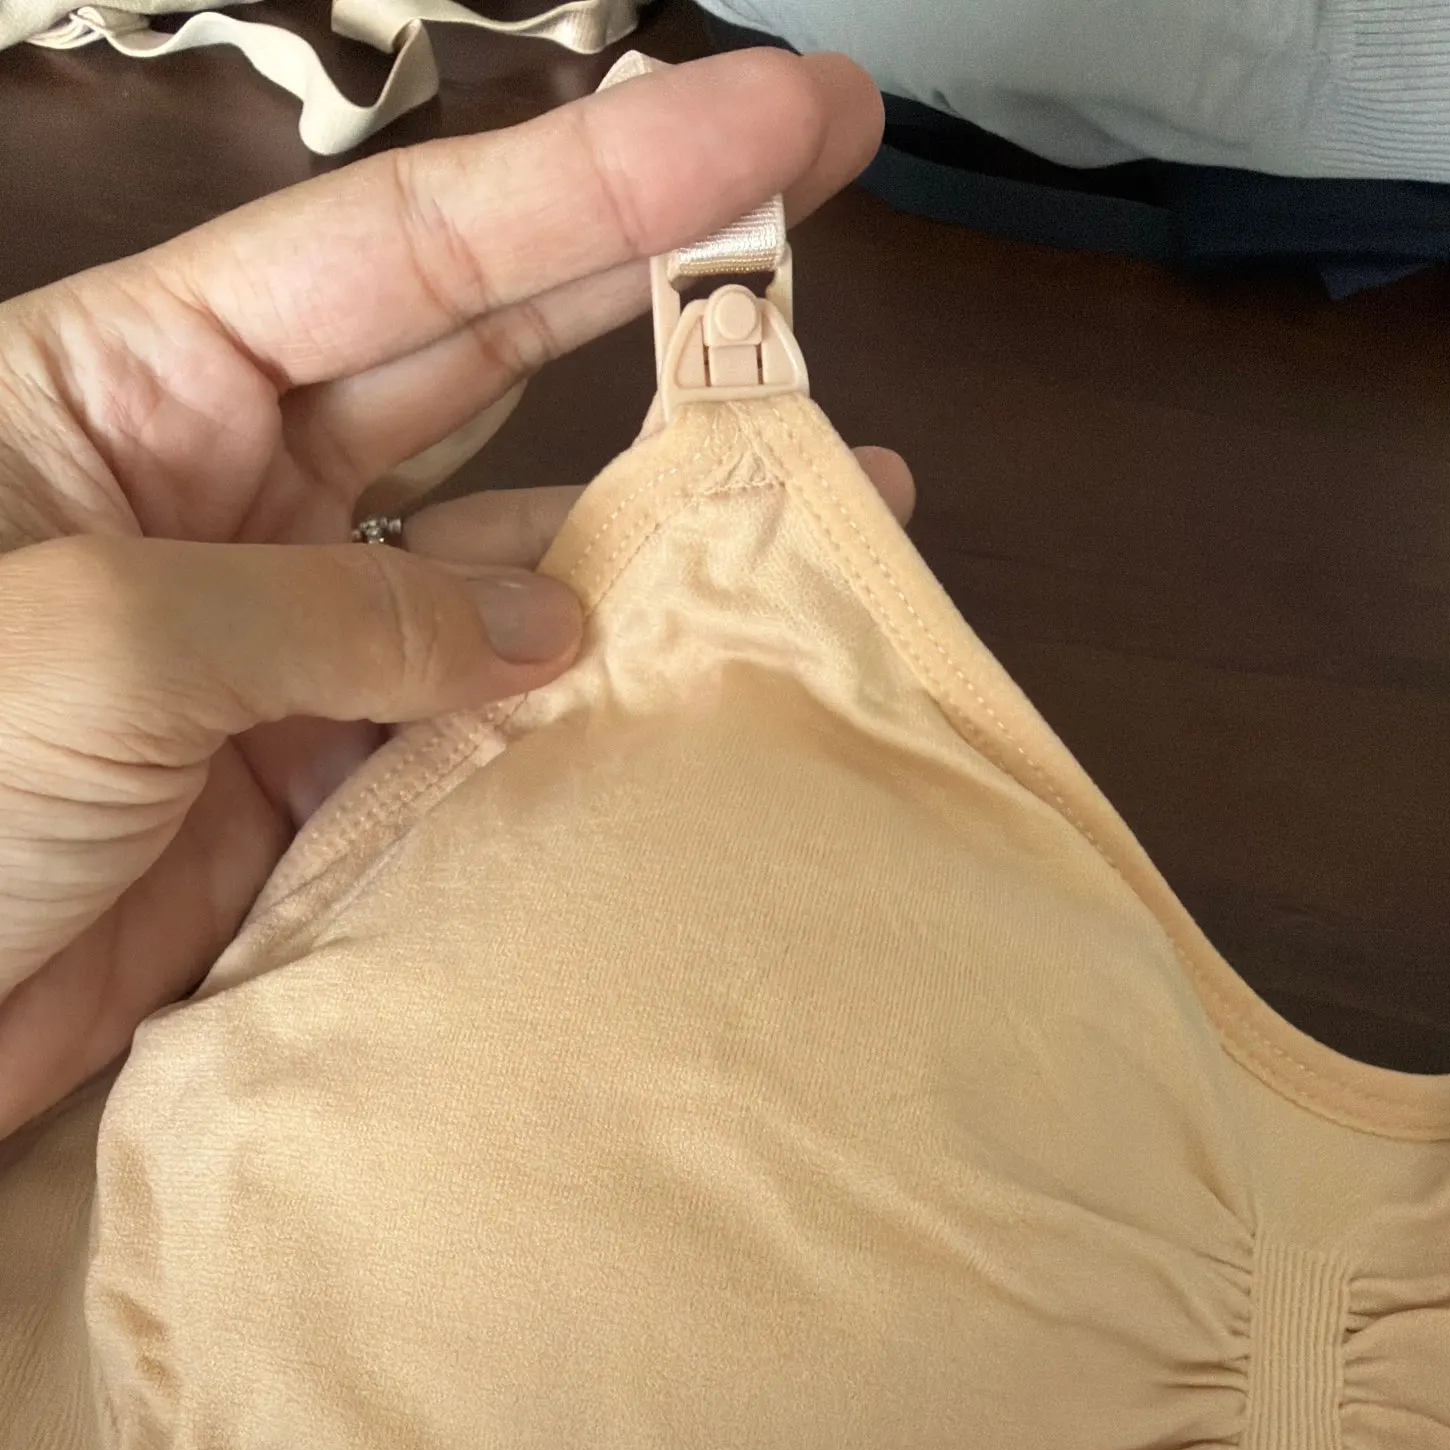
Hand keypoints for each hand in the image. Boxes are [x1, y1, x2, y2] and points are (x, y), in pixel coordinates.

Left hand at [0, 50, 899, 1138]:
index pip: (403, 250)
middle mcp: (217, 494)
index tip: (767, 125)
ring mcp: (270, 649)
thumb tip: (547, 627)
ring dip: (640, 547)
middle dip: (649, 300)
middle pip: (474, 368)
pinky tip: (674, 701)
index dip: (600, 180)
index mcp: (130, 385)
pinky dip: (566, 727)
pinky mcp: (296, 793)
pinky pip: (463, 735)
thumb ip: (339, 613)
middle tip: (815, 252)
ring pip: (493, 571)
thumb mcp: (103, 645)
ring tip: (810, 516)